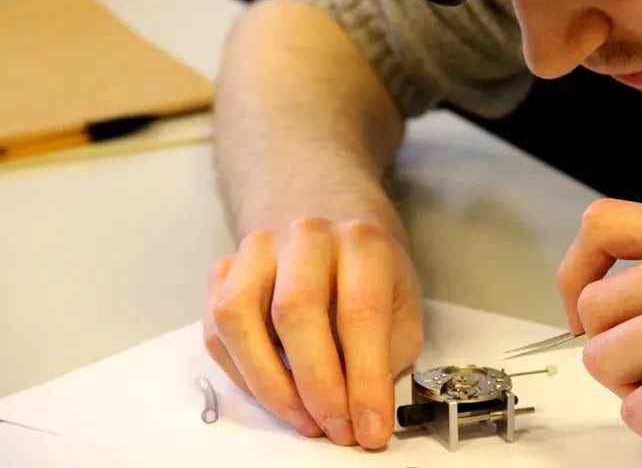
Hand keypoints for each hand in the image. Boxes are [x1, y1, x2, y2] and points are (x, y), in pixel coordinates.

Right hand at [203, 217, 423, 448]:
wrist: (335, 237)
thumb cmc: (372, 282)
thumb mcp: (401, 313)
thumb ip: (386, 357)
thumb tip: (363, 416)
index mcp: (363, 242)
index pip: (361, 310)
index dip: (365, 378)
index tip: (371, 429)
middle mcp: (308, 235)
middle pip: (295, 309)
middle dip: (317, 385)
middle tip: (335, 430)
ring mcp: (260, 247)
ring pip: (239, 316)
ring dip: (270, 383)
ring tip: (303, 419)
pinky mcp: (225, 269)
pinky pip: (215, 329)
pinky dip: (241, 374)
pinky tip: (274, 394)